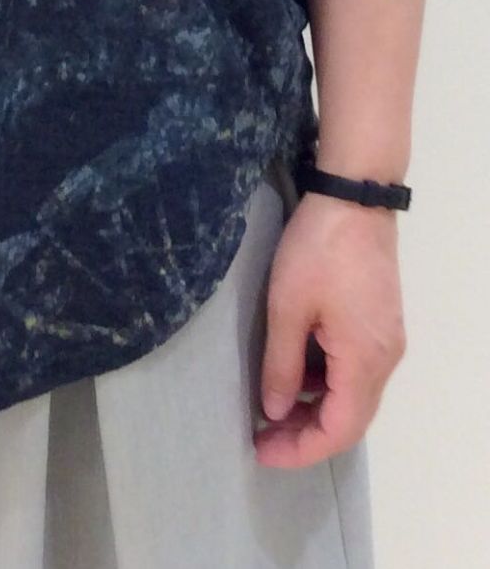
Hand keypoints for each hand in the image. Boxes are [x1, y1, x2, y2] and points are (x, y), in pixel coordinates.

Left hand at [253, 192, 405, 467]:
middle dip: (306, 433)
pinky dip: (326, 380)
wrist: (354, 197)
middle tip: (262, 434)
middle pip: (350, 418)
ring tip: (272, 406)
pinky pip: (355, 368)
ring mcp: (387, 340)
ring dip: (316, 406)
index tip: (261, 451)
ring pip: (354, 394)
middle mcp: (385, 360)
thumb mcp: (287, 307)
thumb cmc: (318, 251)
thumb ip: (282, 366)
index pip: (339, 431)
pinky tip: (296, 370)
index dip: (300, 449)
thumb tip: (277, 412)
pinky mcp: (381, 321)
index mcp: (364, 362)